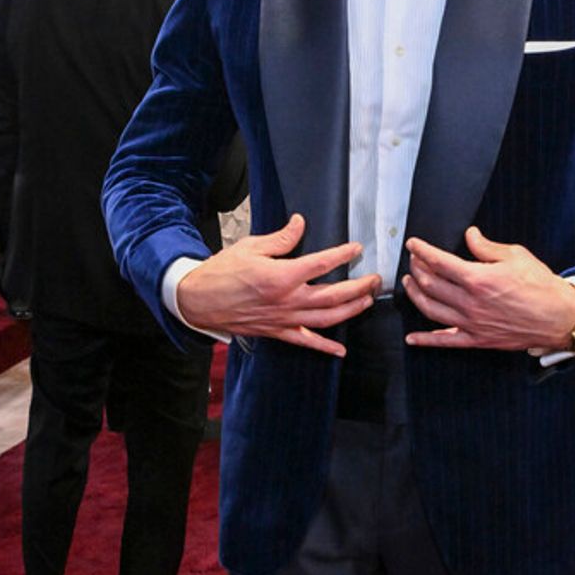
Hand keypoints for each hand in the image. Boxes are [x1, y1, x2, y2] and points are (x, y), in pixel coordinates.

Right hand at [174, 213, 381, 357]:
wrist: (199, 300)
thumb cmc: (222, 271)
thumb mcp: (251, 246)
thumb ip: (281, 239)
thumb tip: (300, 223)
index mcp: (282, 275)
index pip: (322, 263)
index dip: (343, 254)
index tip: (356, 248)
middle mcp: (287, 300)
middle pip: (334, 295)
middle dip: (359, 286)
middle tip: (375, 278)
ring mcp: (284, 319)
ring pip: (327, 318)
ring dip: (351, 310)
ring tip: (367, 301)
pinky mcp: (277, 332)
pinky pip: (306, 342)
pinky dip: (325, 348)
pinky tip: (341, 351)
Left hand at [403, 226, 574, 350]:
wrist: (560, 317)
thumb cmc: (541, 286)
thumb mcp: (516, 256)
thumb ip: (486, 247)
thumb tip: (469, 236)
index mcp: (478, 279)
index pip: (439, 262)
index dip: (422, 250)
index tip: (413, 244)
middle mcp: (470, 302)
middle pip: (430, 284)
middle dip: (417, 268)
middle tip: (414, 260)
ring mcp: (471, 324)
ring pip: (431, 310)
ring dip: (415, 295)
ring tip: (410, 284)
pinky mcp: (477, 340)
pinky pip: (445, 341)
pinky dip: (426, 340)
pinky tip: (412, 338)